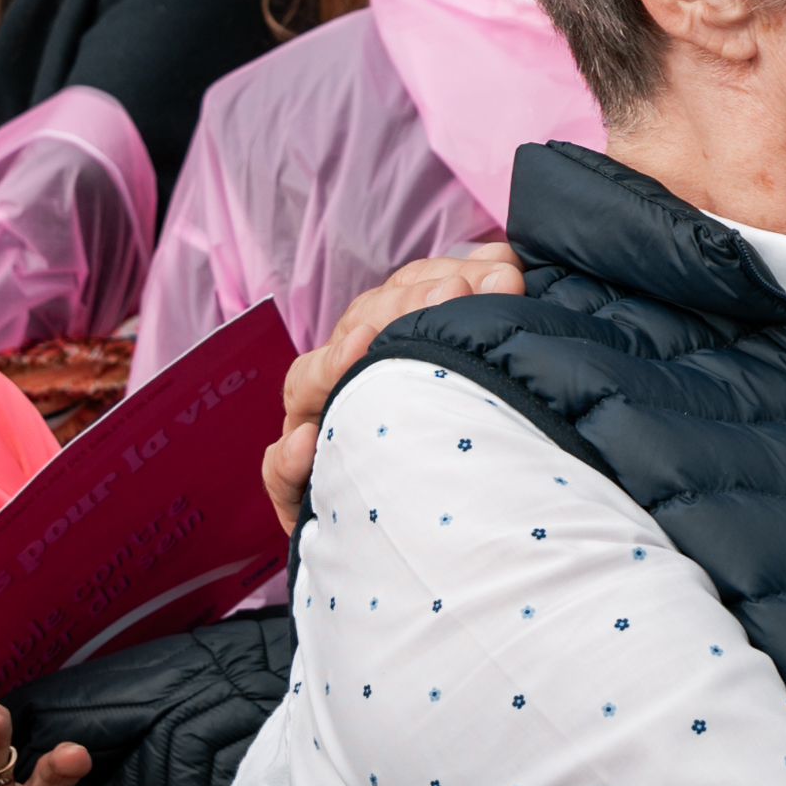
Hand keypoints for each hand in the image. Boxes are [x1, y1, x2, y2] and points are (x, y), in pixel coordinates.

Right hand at [264, 250, 526, 527]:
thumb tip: (506, 266)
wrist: (487, 519)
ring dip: (334, 365)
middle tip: (453, 298)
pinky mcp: (311, 487)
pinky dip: (287, 459)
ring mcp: (325, 428)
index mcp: (391, 340)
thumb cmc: (483, 421)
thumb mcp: (492, 350)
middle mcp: (352, 377)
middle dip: (402, 308)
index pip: (401, 294)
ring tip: (363, 347)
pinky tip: (310, 443)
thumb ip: (493, 297)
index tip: (490, 278)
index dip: (439, 279)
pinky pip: (279, 470)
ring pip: (306, 385)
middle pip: (354, 329)